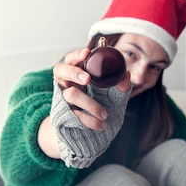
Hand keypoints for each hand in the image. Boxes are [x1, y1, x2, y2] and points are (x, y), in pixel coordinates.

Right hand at [50, 47, 130, 167]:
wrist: (89, 132)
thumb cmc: (100, 104)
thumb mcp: (113, 94)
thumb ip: (120, 84)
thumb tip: (126, 75)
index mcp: (76, 72)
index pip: (71, 59)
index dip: (77, 55)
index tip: (87, 53)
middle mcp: (65, 83)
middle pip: (59, 70)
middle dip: (74, 73)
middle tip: (88, 79)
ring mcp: (62, 98)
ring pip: (70, 95)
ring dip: (89, 104)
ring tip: (104, 114)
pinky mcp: (62, 114)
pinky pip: (74, 115)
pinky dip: (89, 120)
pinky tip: (101, 125)